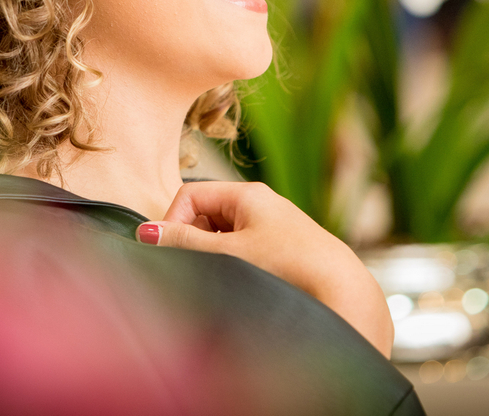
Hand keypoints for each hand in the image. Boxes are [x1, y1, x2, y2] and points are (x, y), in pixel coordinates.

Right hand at [136, 181, 392, 358]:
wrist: (343, 293)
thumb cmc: (290, 266)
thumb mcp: (229, 253)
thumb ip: (184, 242)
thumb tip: (145, 232)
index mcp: (248, 195)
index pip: (190, 196)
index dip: (173, 222)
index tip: (170, 251)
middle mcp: (261, 207)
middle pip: (205, 217)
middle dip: (194, 243)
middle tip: (198, 269)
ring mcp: (273, 231)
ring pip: (223, 240)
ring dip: (214, 259)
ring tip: (227, 280)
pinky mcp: (282, 254)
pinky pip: (243, 255)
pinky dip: (234, 269)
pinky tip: (245, 287)